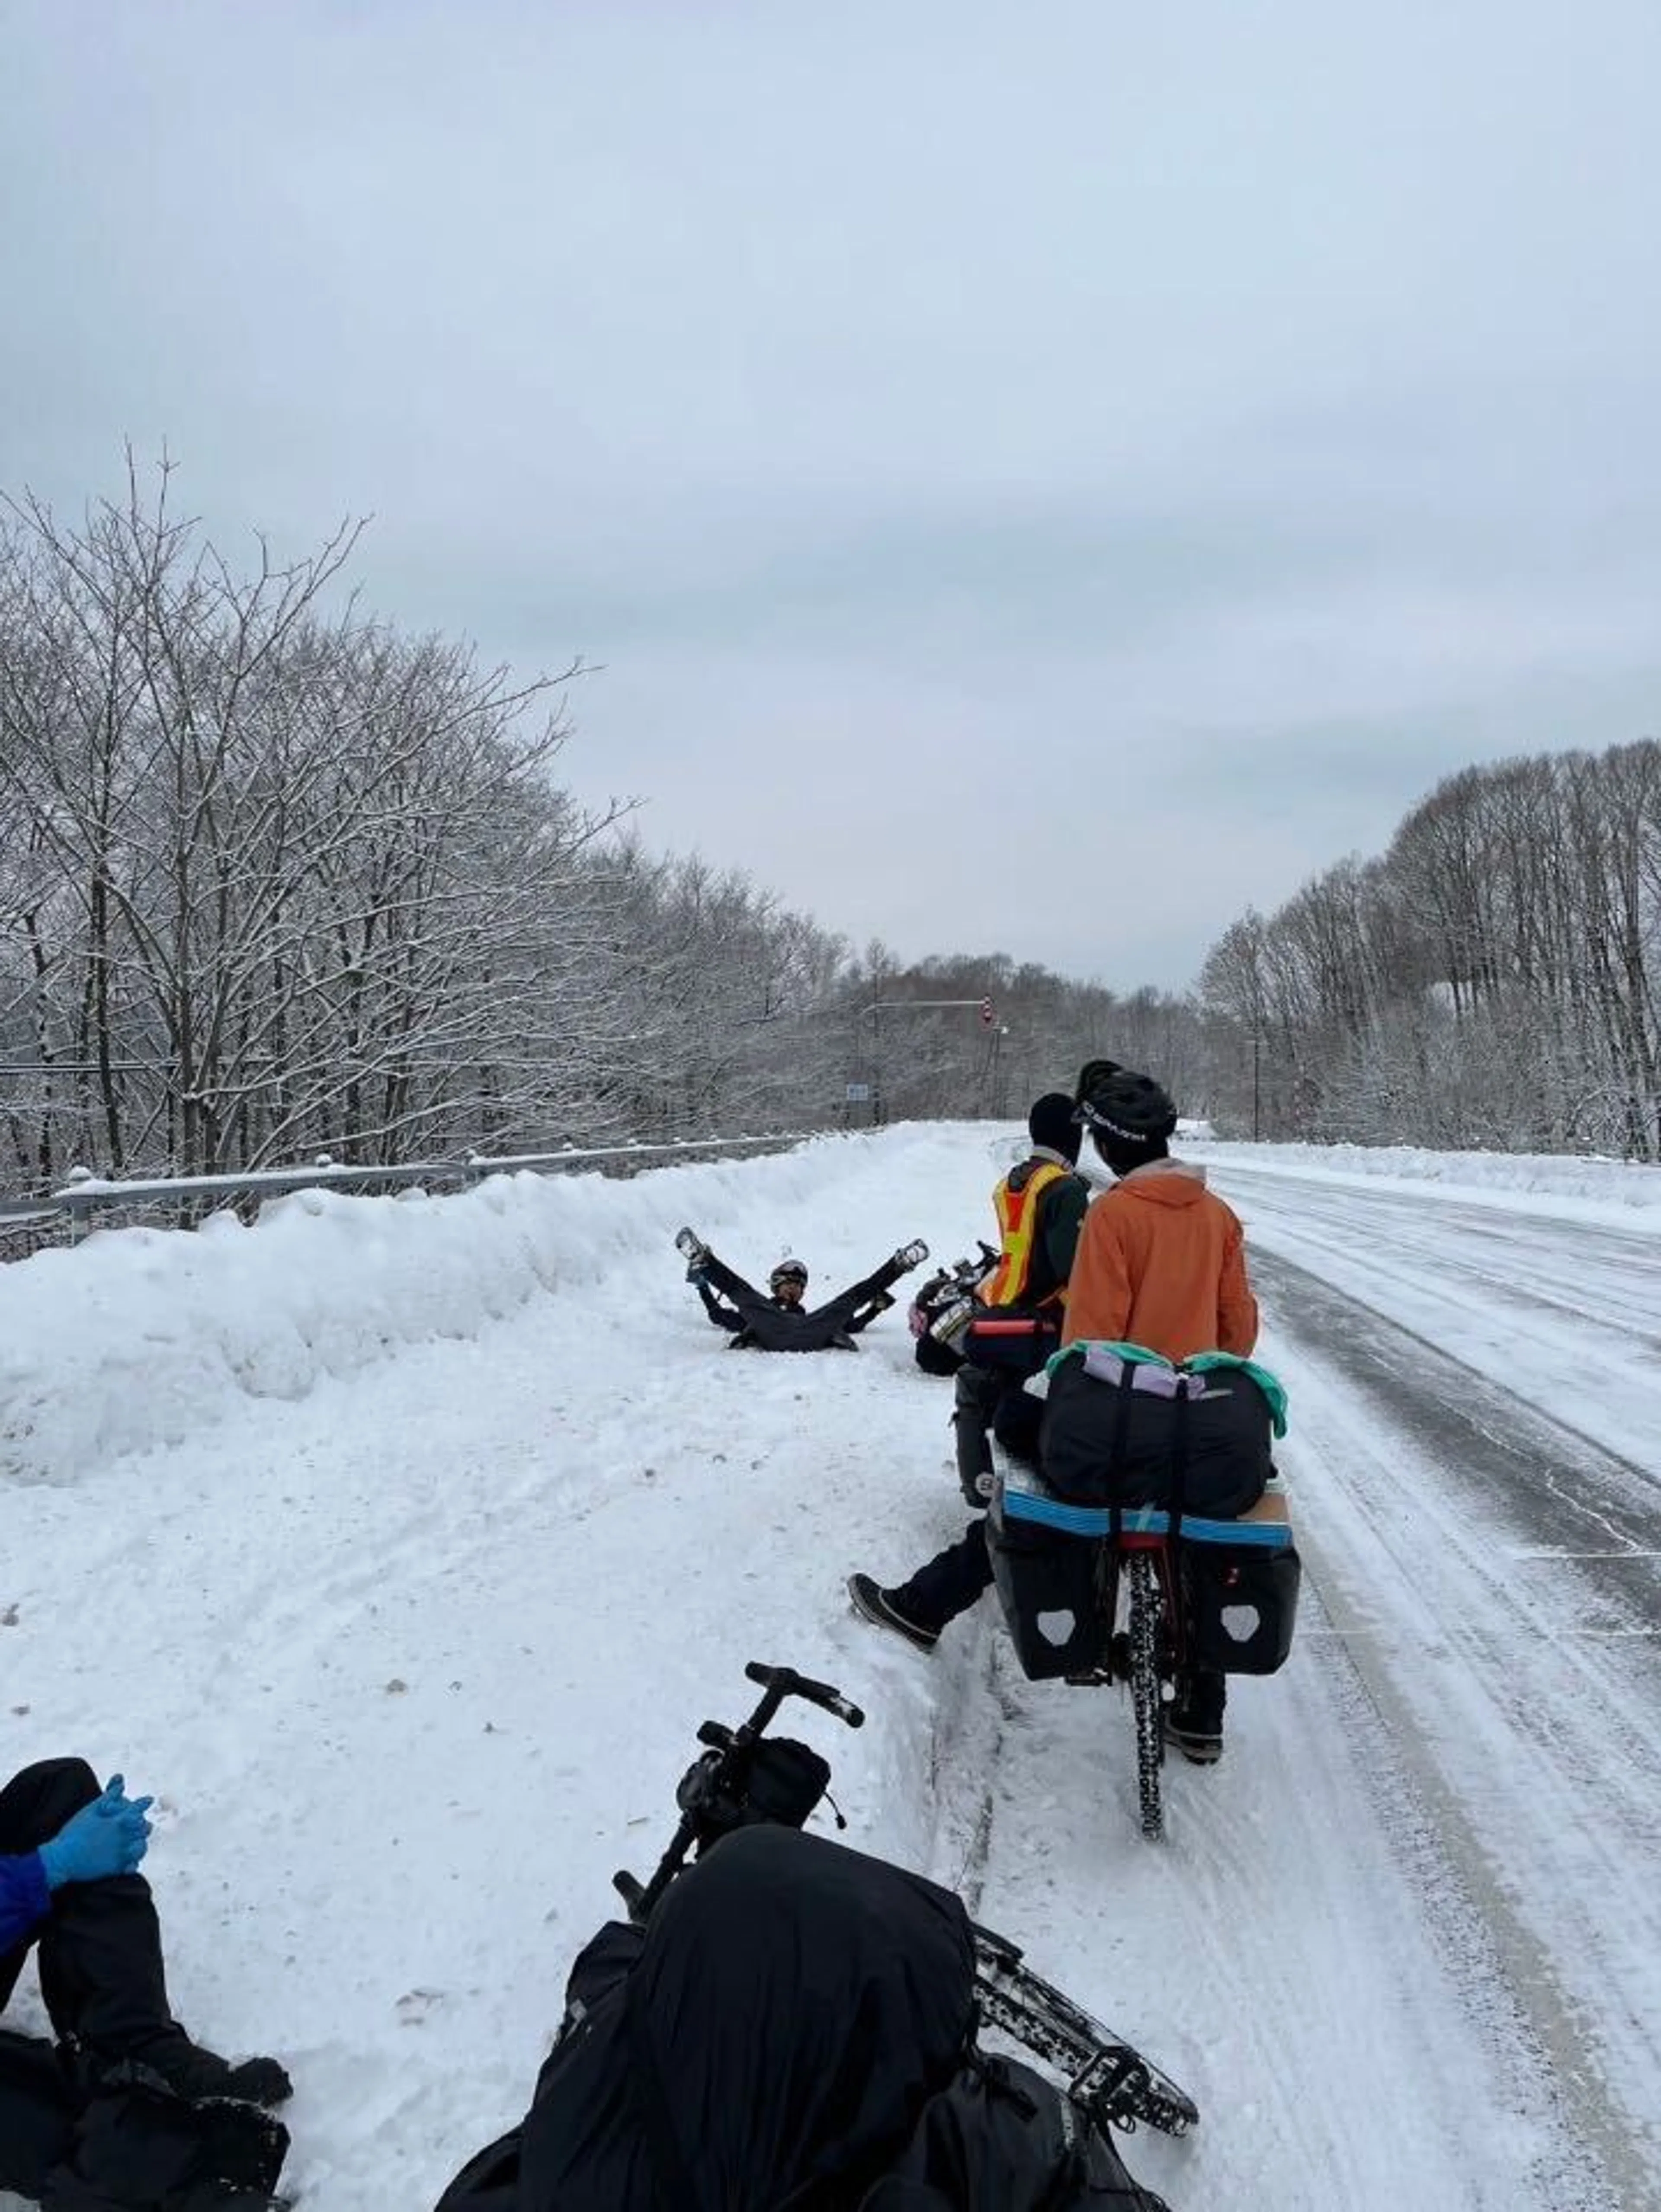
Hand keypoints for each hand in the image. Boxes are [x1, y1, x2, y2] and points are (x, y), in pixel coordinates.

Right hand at [38, 1773, 153, 1887]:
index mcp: (119, 1821)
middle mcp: (124, 1837)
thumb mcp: (91, 1810)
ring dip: (141, 1844)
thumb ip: (109, 1795)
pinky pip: (132, 1866)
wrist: (63, 1858)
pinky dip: (133, 1863)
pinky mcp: (115, 1869)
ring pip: (141, 1847)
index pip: (138, 1809)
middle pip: (143, 1829)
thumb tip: (121, 1780)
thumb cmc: (74, 1832)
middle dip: (145, 1825)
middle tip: (147, 1825)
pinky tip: (132, 1862)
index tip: (149, 1799)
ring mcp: (121, 1854)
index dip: (144, 1803)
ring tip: (139, 1842)